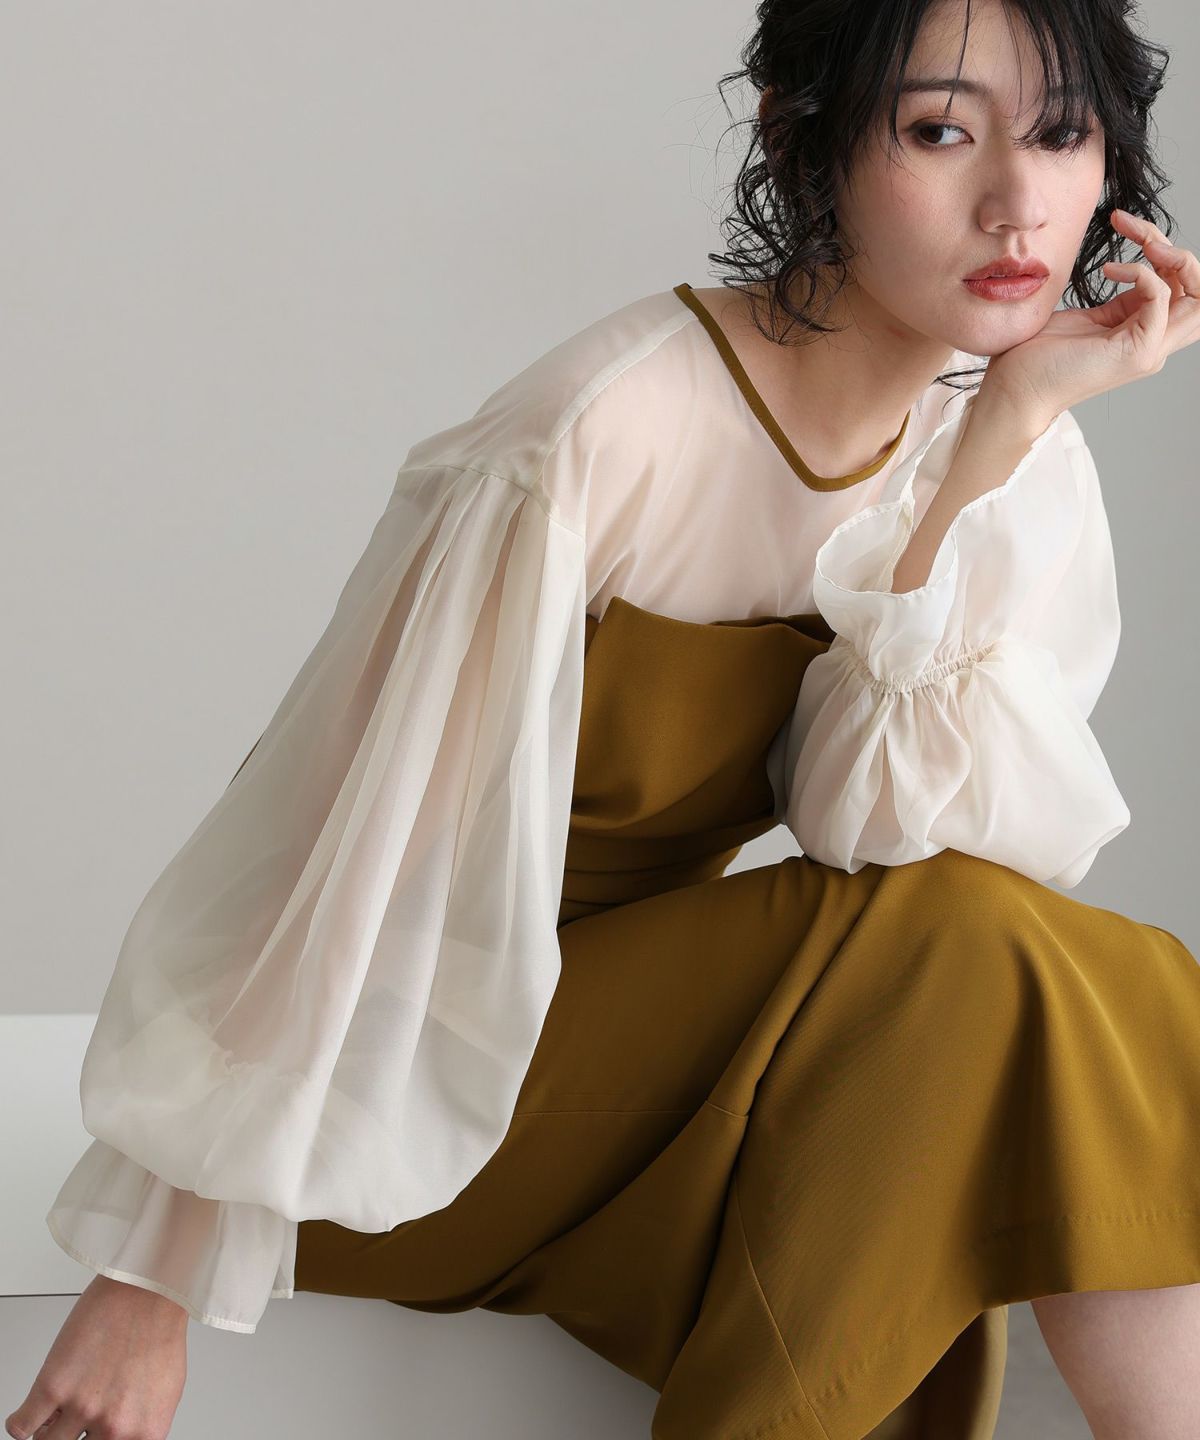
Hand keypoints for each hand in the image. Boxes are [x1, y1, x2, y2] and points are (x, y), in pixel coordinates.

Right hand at [6, 1275, 187, 1439]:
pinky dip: (21, 1422)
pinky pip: (21, 1427)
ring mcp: (83, 1407)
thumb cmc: (159, 1328)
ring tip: (53, 1415)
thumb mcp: (164, 1390)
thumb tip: (124, 1437)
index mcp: (145, 1432)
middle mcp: (115, 1426)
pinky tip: (32, 1410)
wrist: (149, 1287)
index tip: (84, 1439)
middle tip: (70, 1424)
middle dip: (71, 1438)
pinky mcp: (55, 1385)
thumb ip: (140, 1423)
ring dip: (47, 1431)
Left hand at [980, 208, 1199, 426]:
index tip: (1125, 225)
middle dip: (1178, 251)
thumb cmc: (1036, 356)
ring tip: (1141, 242)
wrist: (1014, 390)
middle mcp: (1152, 342)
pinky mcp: (1136, 352)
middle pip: (1199, 291)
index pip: (1178, 286)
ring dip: (1175, 258)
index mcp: (1141, 330)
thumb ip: (1115, 300)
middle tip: (1137, 230)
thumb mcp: (1085, 318)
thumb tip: (1121, 267)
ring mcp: (1148, 350)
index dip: (1163, 249)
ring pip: (1196, 297)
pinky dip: (1142, 274)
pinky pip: (1162, 301)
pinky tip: (1109, 270)